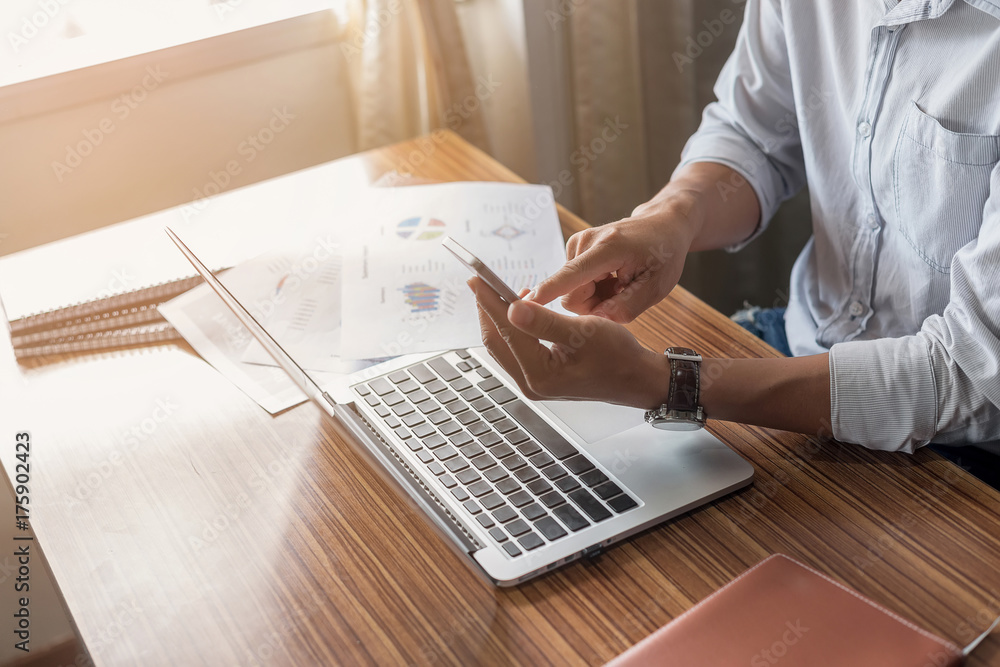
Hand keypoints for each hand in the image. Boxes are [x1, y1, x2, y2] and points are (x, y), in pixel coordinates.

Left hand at [469, 277, 668, 408]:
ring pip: (504, 345)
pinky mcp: (540, 377)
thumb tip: (511, 309)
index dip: (489, 302)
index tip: (477, 279)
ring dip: (499, 317)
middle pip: (496, 341)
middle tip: (480, 282)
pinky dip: (513, 327)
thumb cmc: (617, 356)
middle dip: (487, 309)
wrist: (635, 378)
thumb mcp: (584, 332)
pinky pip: (515, 349)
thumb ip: (545, 321)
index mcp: (540, 375)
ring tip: (499, 291)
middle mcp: (531, 383)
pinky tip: (519, 310)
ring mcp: (534, 382)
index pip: (504, 331)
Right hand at [529, 206, 694, 322]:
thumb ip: (626, 308)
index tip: (519, 305)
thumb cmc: (663, 254)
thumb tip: (595, 322)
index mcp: (608, 249)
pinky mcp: (573, 249)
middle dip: (593, 305)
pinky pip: (573, 284)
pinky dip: (593, 288)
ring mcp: (576, 244)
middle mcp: (585, 242)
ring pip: (571, 292)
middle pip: (570, 295)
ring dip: (595, 297)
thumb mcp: (656, 287)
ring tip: (619, 282)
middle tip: (621, 294)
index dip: (545, 293)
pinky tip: (611, 277)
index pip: (570, 276)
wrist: (662, 225)